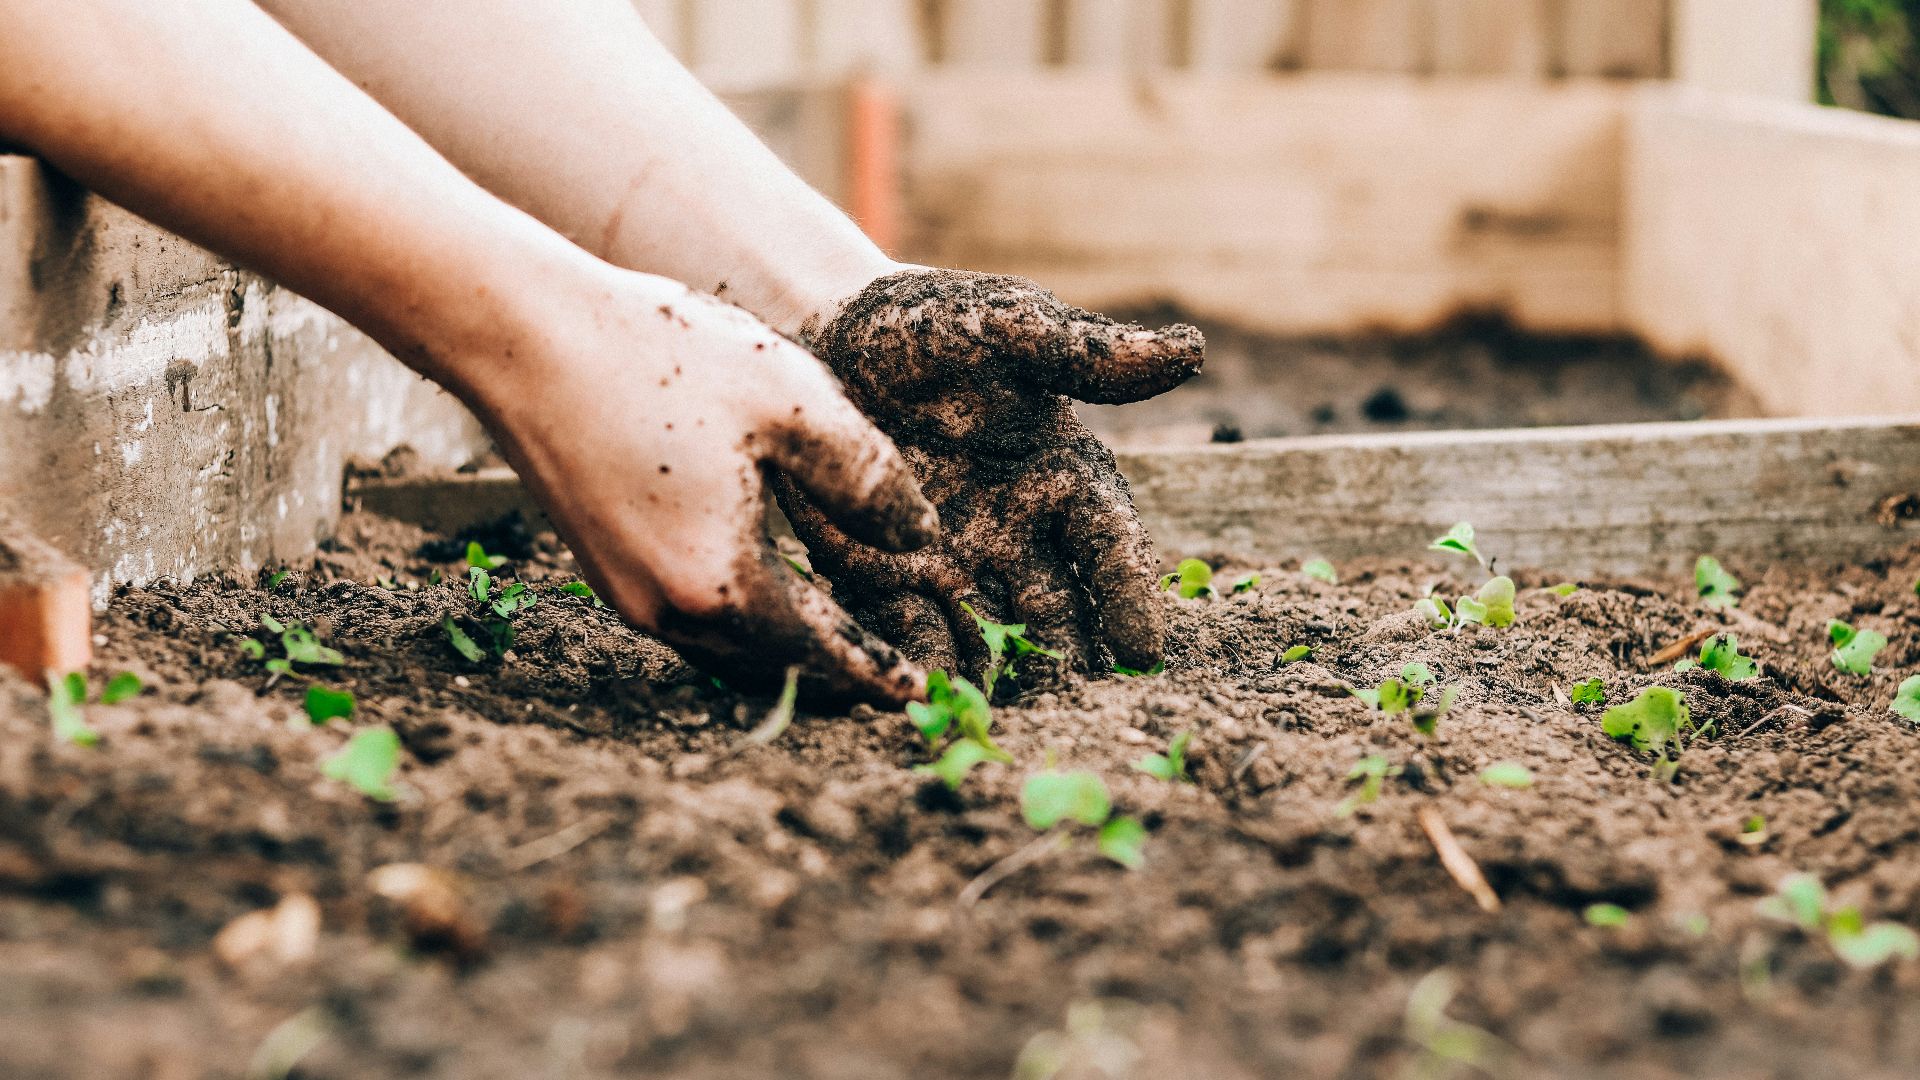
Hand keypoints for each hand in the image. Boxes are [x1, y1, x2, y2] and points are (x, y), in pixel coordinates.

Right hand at [461, 269, 938, 703]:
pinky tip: (767, 592)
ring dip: (786, 652)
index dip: (875, 672)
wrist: (523, 334)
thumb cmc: (662, 356)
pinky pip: (690, 619)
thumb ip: (869, 479)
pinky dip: (742, 621)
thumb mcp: (794, 403)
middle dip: (834, 675)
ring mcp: (625, 593)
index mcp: (721, 582)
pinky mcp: (602, 565)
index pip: (821, 652)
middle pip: (772, 666)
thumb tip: (920, 538)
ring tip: (840, 642)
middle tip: (890, 678)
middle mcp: (667, 609)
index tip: (917, 694)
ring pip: (727, 649)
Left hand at [775, 269, 1203, 679]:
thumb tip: (1190, 351)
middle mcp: (1018, 533)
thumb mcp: (1007, 326)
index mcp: (1063, 477)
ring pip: (990, 635)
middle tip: (1079, 709)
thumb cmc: (932, 325)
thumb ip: (1085, 352)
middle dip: (1069, 660)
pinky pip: (909, 631)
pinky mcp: (886, 577)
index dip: (1129, 595)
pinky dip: (921, 665)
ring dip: (1000, 678)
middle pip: (1057, 610)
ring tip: (1006, 722)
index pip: (1109, 545)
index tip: (1143, 650)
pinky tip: (924, 698)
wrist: (827, 333)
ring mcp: (954, 563)